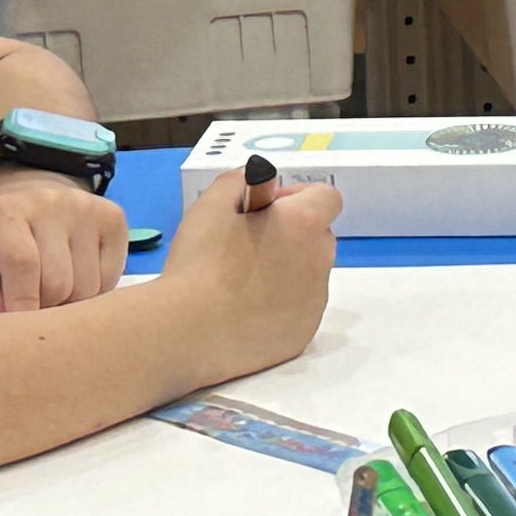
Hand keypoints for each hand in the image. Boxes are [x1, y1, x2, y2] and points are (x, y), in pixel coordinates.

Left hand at [0, 168, 130, 313]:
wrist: (31, 198)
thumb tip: (5, 317)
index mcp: (5, 213)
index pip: (22, 262)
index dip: (24, 303)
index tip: (24, 334)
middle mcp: (49, 203)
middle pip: (59, 282)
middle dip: (47, 307)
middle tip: (36, 304)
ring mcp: (86, 208)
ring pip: (88, 286)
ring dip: (72, 302)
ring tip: (57, 290)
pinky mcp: (114, 217)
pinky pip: (112, 278)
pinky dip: (96, 291)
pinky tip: (79, 276)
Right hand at [152, 174, 342, 382]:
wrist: (187, 332)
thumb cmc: (199, 264)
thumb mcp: (211, 205)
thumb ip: (239, 182)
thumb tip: (256, 181)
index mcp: (303, 224)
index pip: (327, 198)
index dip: (297, 197)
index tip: (266, 209)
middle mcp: (320, 261)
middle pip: (318, 237)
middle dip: (292, 234)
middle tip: (248, 246)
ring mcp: (315, 302)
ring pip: (308, 276)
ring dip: (286, 271)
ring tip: (241, 284)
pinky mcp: (303, 334)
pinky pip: (298, 311)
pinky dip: (280, 307)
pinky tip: (244, 312)